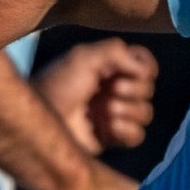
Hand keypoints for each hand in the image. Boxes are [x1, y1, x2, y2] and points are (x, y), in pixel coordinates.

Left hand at [34, 39, 156, 154]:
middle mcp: (114, 89)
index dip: (146, 68)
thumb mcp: (83, 57)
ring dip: (129, 111)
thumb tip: (145, 70)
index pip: (144, 63)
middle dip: (135, 90)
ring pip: (145, 113)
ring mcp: (114, 114)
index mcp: (109, 67)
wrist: (41, 121)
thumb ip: (117, 52)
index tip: (137, 71)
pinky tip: (110, 128)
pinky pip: (137, 135)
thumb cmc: (59, 84)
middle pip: (148, 89)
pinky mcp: (112, 137)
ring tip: (106, 111)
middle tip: (111, 91)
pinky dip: (127, 130)